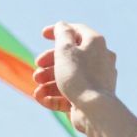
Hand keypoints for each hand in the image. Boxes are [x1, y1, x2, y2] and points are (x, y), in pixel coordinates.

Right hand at [33, 22, 117, 136]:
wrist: (95, 110)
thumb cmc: (79, 77)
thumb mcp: (65, 50)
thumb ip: (62, 34)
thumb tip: (62, 25)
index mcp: (95, 43)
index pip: (76, 31)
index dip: (58, 31)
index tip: (43, 35)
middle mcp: (100, 58)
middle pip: (70, 56)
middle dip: (49, 63)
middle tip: (37, 67)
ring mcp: (97, 79)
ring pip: (68, 76)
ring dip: (48, 81)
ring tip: (36, 88)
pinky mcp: (91, 97)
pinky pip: (71, 93)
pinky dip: (54, 95)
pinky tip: (40, 98)